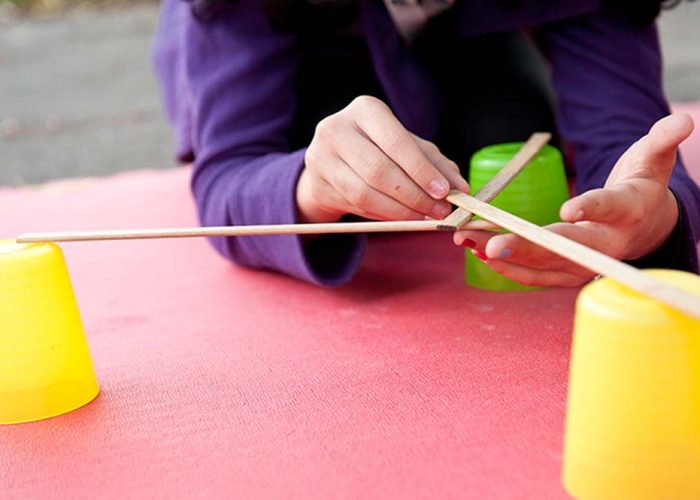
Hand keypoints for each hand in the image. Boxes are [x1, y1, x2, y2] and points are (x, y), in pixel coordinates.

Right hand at [296, 95, 468, 222]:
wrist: (330, 162)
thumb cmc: (377, 149)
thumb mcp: (406, 147)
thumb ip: (434, 164)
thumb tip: (462, 188)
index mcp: (365, 110)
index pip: (396, 142)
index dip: (421, 170)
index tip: (445, 192)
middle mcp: (337, 128)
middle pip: (379, 170)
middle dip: (414, 195)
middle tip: (439, 210)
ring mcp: (322, 157)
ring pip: (366, 192)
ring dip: (401, 210)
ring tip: (425, 217)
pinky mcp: (318, 184)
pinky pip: (357, 205)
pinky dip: (385, 215)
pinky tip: (403, 217)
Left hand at [453, 113, 694, 286]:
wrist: (644, 226)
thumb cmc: (641, 186)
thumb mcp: (653, 159)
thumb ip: (661, 141)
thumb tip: (682, 123)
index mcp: (629, 210)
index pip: (611, 209)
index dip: (592, 208)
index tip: (568, 209)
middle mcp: (607, 243)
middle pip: (569, 249)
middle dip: (530, 248)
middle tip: (493, 244)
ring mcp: (586, 263)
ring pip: (546, 267)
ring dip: (507, 257)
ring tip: (469, 243)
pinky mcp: (568, 272)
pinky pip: (537, 276)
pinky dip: (508, 268)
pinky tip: (479, 254)